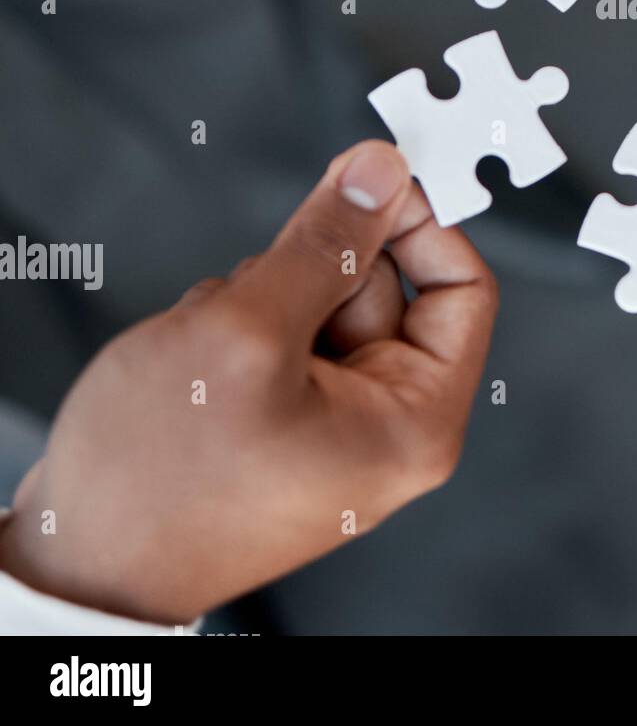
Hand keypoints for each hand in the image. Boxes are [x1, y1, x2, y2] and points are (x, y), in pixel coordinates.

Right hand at [0, 142, 496, 624]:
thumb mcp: (250, 332)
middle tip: (257, 295)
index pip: (463, 289)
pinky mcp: (282, 413)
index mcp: (416, 421)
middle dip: (311, 273)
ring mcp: (330, 419)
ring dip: (262, 298)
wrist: (77, 561)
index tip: (373, 178)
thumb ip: (326, 243)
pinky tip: (195, 364)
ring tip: (212, 348)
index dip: (422, 223)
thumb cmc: (162, 477)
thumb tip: (383, 170)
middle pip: (382, 287)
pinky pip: (280, 329)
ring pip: (319, 299)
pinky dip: (235, 327)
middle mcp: (385, 424)